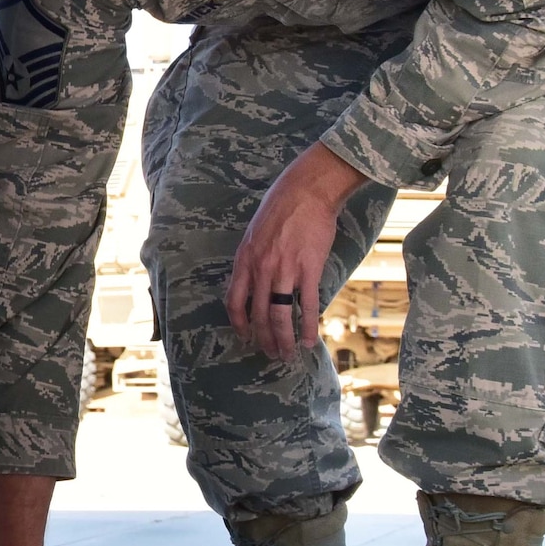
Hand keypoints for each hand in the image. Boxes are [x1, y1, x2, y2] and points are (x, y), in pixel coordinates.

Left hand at [226, 143, 368, 360]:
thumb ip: (254, 258)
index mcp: (245, 260)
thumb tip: (255, 280)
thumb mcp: (255, 234)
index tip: (245, 337)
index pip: (234, 301)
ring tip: (288, 354)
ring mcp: (284, 270)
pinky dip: (308, 326)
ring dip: (283, 339)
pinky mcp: (308, 269)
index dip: (239, 323)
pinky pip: (307, 305)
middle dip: (263, 339)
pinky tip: (310, 340)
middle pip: (258, 315)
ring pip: (280, 315)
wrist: (306, 191)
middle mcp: (260, 269)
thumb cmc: (281, 208)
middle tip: (271, 354)